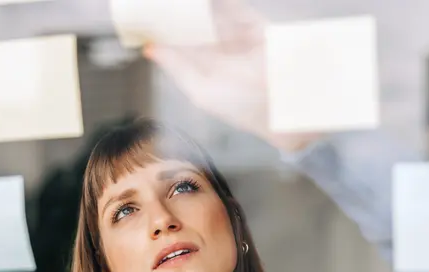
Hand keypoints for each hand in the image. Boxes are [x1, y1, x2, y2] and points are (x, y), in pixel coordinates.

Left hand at [142, 0, 322, 151]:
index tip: (143, 16)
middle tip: (153, 4)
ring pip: (208, 12)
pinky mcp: (252, 22)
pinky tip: (196, 3)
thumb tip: (150, 48)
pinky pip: (230, 6)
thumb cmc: (242, 105)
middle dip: (174, 13)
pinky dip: (214, 3)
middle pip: (191, 25)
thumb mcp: (201, 91)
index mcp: (204, 70)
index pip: (178, 46)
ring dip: (192, 7)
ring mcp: (235, 35)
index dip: (161, 30)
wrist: (285, 101)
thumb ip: (177, 68)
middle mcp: (218, 51)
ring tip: (172, 3)